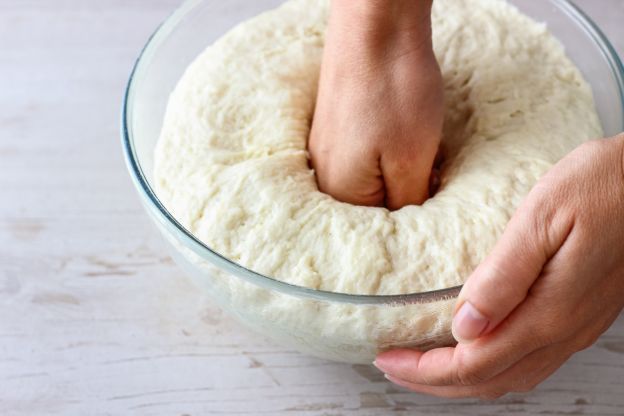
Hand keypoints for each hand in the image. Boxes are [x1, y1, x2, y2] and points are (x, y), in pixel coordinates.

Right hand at [309, 0, 443, 209]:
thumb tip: (408, 223)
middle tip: (429, 158)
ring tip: (414, 136)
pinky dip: (386, 145)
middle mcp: (325, 173)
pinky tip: (399, 123)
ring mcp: (327, 146)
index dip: (416, 205)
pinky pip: (363, 152)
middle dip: (406, 184)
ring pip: (371, 174)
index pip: (383, 225)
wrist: (374, 24)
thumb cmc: (393, 89)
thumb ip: (407, 202)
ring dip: (398, 163)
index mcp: (341, 190)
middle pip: (374, 200)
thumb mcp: (412, 159)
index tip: (433, 180)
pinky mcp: (335, 124)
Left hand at [374, 134, 623, 397]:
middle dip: (435, 382)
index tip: (388, 359)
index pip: (473, 362)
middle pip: (489, 380)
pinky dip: (493, 368)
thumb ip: (503, 276)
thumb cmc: (605, 185)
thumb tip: (464, 324)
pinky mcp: (582, 315)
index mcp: (549, 310)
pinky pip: (531, 361)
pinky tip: (478, 351)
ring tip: (426, 367)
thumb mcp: (542, 219)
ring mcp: (576, 327)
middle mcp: (564, 329)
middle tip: (394, 368)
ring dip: (463, 380)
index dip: (425, 370)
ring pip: (511, 377)